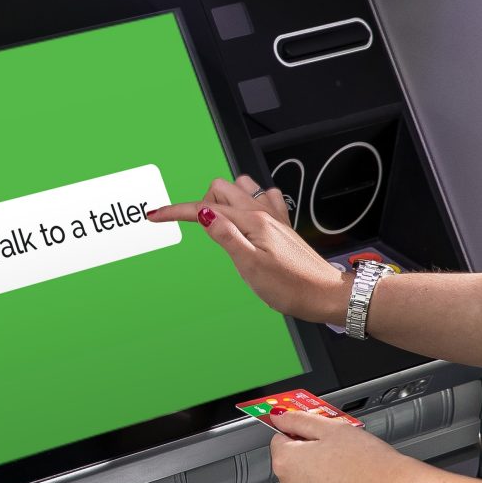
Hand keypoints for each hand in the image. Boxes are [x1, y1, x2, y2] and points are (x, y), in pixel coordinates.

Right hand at [146, 173, 349, 323]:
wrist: (324, 294)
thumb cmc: (291, 287)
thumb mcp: (250, 266)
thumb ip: (226, 237)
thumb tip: (204, 214)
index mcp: (252, 222)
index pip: (206, 208)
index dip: (177, 211)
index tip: (157, 215)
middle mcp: (263, 213)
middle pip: (221, 188)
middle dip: (203, 202)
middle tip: (200, 229)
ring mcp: (274, 216)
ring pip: (241, 188)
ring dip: (226, 199)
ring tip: (222, 224)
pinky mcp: (282, 225)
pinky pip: (264, 198)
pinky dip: (250, 202)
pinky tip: (249, 218)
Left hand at [268, 409, 410, 482]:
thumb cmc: (370, 464)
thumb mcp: (333, 428)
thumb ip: (299, 420)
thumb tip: (279, 417)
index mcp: (288, 463)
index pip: (280, 443)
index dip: (301, 438)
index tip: (317, 440)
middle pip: (293, 471)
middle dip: (310, 464)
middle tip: (339, 459)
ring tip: (348, 481)